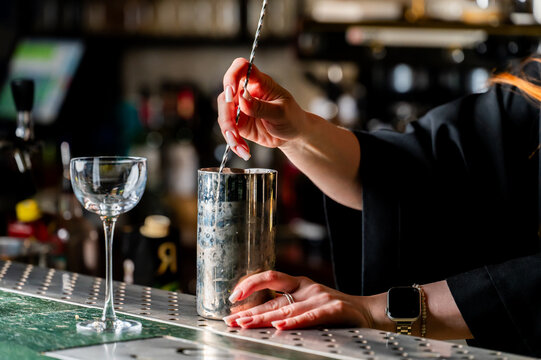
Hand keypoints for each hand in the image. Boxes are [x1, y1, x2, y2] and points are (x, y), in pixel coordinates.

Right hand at [217, 58, 307, 159]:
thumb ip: (261, 106)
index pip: (241, 68)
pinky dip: (233, 142)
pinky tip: (243, 151)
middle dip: (227, 115)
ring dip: (229, 132)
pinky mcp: (239, 124)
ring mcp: (241, 108)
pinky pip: (229, 131)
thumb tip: (242, 98)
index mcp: (260, 82)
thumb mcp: (281, 112)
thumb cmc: (292, 118)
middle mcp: (246, 93)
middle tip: (233, 131)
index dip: (231, 76)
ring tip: (239, 146)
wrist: (294, 135)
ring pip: (224, 115)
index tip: (231, 91)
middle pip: (225, 96)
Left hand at [223, 270, 376, 329]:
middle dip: (250, 311)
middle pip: (273, 300)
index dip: (250, 284)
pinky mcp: (334, 310)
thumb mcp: (309, 302)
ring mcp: (321, 298)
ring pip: (287, 309)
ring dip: (264, 319)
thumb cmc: (337, 310)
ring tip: (245, 324)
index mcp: (300, 284)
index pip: (270, 278)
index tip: (234, 296)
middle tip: (231, 320)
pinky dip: (294, 322)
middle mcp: (308, 288)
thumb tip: (259, 315)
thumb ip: (288, 306)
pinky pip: (311, 317)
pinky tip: (279, 327)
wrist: (370, 312)